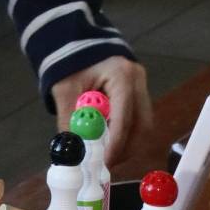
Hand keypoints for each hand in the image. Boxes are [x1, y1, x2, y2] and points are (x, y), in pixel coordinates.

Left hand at [50, 54, 152, 169]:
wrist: (77, 44)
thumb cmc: (71, 64)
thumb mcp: (65, 90)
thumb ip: (70, 120)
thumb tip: (73, 152)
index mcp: (122, 76)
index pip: (124, 118)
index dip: (115, 144)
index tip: (103, 163)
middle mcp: (138, 81)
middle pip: (142, 125)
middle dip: (125, 149)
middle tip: (106, 164)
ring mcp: (142, 87)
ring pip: (143, 125)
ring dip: (127, 144)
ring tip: (105, 155)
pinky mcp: (139, 94)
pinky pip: (138, 121)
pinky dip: (126, 135)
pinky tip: (108, 141)